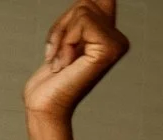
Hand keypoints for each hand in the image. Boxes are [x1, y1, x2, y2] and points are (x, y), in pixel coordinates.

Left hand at [25, 0, 125, 120]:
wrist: (44, 106)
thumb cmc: (50, 79)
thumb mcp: (64, 37)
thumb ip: (80, 17)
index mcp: (109, 35)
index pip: (98, 0)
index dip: (77, 11)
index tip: (75, 22)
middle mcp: (118, 39)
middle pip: (87, 2)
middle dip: (63, 25)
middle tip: (59, 53)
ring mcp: (116, 44)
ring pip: (83, 9)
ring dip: (62, 35)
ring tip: (62, 60)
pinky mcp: (109, 49)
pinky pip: (83, 22)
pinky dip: (65, 40)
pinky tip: (65, 63)